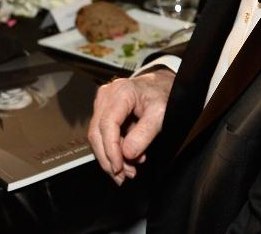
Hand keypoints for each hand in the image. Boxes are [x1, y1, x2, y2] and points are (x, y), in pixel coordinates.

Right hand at [87, 68, 174, 184]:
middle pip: (97, 133)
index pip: (107, 125)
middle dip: (108, 159)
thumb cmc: (163, 94)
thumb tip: (127, 154)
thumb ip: (145, 133)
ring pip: (98, 137)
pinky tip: (127, 159)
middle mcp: (106, 96)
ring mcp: (103, 103)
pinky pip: (103, 135)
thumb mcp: (161, 113)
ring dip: (110, 158)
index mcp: (120, 92)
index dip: (110, 150)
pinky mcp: (104, 112)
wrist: (163, 85)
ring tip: (129, 170)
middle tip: (123, 176)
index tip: (119, 167)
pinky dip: (113, 150)